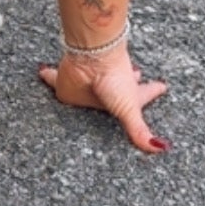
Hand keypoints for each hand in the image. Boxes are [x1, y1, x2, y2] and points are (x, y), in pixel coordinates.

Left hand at [38, 43, 169, 154]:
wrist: (93, 57)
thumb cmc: (114, 78)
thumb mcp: (130, 108)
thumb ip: (139, 130)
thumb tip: (161, 148)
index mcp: (127, 94)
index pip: (144, 95)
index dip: (154, 91)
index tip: (163, 86)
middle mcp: (108, 89)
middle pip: (117, 89)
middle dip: (128, 82)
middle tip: (136, 75)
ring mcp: (88, 86)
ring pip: (89, 87)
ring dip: (89, 83)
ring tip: (88, 82)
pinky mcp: (67, 82)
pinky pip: (53, 79)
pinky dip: (47, 75)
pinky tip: (41, 71)